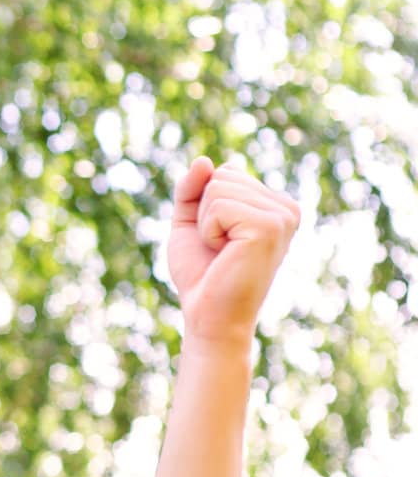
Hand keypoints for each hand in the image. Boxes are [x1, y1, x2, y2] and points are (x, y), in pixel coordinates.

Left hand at [167, 156, 301, 357]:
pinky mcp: (271, 225)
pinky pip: (220, 205)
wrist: (208, 316)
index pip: (225, 172)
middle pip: (222, 176)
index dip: (204, 207)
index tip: (217, 239)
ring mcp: (283, 215)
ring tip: (222, 252)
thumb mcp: (190, 224)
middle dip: (204, 214)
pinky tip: (225, 253)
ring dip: (206, 224)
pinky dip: (208, 230)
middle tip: (218, 249)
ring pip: (219, 187)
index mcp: (274, 204)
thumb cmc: (201, 275)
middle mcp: (286, 207)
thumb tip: (205, 160)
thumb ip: (192, 189)